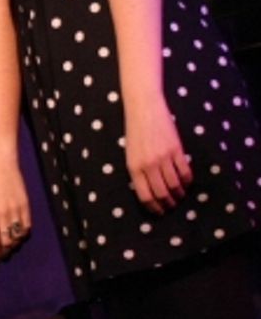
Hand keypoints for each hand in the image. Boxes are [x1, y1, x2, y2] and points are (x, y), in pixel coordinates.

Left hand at [0, 158, 31, 260]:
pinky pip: (27, 227)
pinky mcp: (26, 207)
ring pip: (17, 237)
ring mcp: (16, 211)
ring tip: (11, 247)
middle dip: (4, 252)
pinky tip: (19, 235)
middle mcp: (2, 215)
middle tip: (3, 256)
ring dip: (14, 245)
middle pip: (6, 242)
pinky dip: (23, 234)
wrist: (1, 166)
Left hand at [125, 96, 191, 213]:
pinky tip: (186, 182)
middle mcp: (148, 165)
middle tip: (172, 206)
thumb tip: (150, 190)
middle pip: (162, 193)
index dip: (154, 207)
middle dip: (168, 203)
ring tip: (180, 195)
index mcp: (133, 166)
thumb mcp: (130, 152)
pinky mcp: (176, 150)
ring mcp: (163, 158)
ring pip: (175, 185)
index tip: (159, 211)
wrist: (144, 107)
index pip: (145, 195)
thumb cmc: (134, 130)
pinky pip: (185, 172)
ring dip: (179, 194)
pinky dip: (187, 181)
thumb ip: (139, 170)